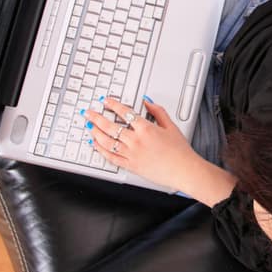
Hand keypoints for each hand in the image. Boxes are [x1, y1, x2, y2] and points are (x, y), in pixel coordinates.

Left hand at [85, 96, 202, 189]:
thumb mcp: (171, 126)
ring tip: (90, 127)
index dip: (113, 104)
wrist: (183, 170)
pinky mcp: (131, 166)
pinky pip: (111, 157)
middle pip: (110, 126)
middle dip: (96, 118)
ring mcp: (131, 154)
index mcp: (146, 128)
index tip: (106, 101)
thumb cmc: (180, 151)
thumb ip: (158, 112)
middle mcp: (136, 141)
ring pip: (107, 142)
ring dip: (95, 133)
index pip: (124, 112)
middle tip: (88, 113)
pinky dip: (101, 150)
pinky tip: (96, 145)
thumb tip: (147, 102)